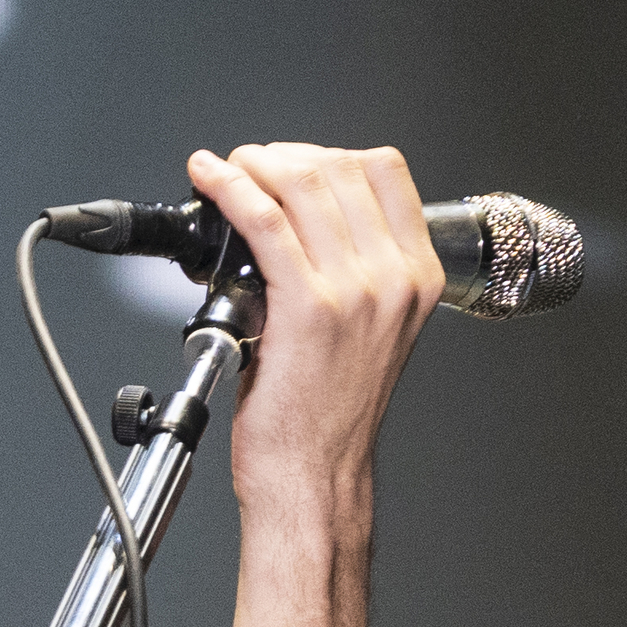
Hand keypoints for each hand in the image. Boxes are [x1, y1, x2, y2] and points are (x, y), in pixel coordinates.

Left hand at [183, 141, 443, 497]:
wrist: (315, 474)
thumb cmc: (327, 414)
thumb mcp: (367, 329)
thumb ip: (353, 272)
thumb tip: (298, 220)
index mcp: (416, 277)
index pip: (384, 172)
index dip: (329, 153)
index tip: (292, 162)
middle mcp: (393, 278)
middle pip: (340, 167)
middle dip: (282, 155)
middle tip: (247, 165)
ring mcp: (355, 290)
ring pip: (302, 183)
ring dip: (253, 164)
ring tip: (226, 172)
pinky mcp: (306, 306)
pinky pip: (263, 221)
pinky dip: (230, 190)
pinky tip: (210, 182)